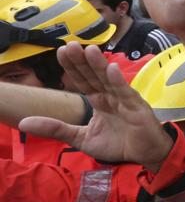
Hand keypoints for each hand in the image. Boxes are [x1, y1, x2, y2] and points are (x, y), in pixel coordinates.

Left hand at [19, 44, 173, 171]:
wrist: (144, 156)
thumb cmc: (117, 145)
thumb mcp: (80, 138)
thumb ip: (56, 128)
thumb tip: (24, 122)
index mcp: (99, 101)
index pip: (83, 81)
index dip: (73, 67)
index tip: (61, 52)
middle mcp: (111, 96)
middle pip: (94, 75)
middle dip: (82, 61)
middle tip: (70, 45)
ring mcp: (124, 100)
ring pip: (109, 80)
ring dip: (99, 65)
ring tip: (89, 50)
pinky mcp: (136, 108)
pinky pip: (126, 93)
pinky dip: (119, 81)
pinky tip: (111, 69)